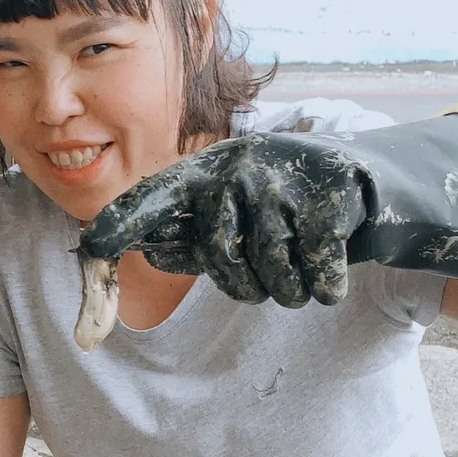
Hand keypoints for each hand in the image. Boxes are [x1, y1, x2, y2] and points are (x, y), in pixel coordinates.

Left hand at [81, 133, 367, 309]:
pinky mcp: (329, 199)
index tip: (89, 247)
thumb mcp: (233, 216)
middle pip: (220, 260)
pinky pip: (316, 277)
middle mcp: (235, 167)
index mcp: (204, 172)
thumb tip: (150, 255)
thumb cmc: (284, 209)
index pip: (148, 200)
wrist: (368, 183)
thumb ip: (190, 239)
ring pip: (272, 277)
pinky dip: (325, 284)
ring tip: (301, 262)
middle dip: (247, 286)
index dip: (118, 226)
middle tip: (268, 276)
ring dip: (290, 289)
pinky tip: (332, 261)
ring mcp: (282, 179)